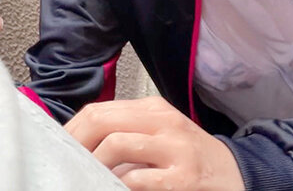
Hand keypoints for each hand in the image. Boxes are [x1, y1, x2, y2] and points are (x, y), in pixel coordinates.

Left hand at [65, 96, 244, 190]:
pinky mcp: (183, 177)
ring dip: (92, 166)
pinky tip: (113, 188)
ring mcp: (174, 148)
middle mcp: (163, 122)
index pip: (98, 111)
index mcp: (153, 109)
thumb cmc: (190, 157)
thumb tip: (78, 145)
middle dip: (75, 145)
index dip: (71, 131)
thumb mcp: (160, 134)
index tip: (57, 149)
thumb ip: (126, 132)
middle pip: (102, 122)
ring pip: (115, 145)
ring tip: (85, 179)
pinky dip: (118, 185)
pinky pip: (138, 179)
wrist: (235, 174)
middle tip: (64, 165)